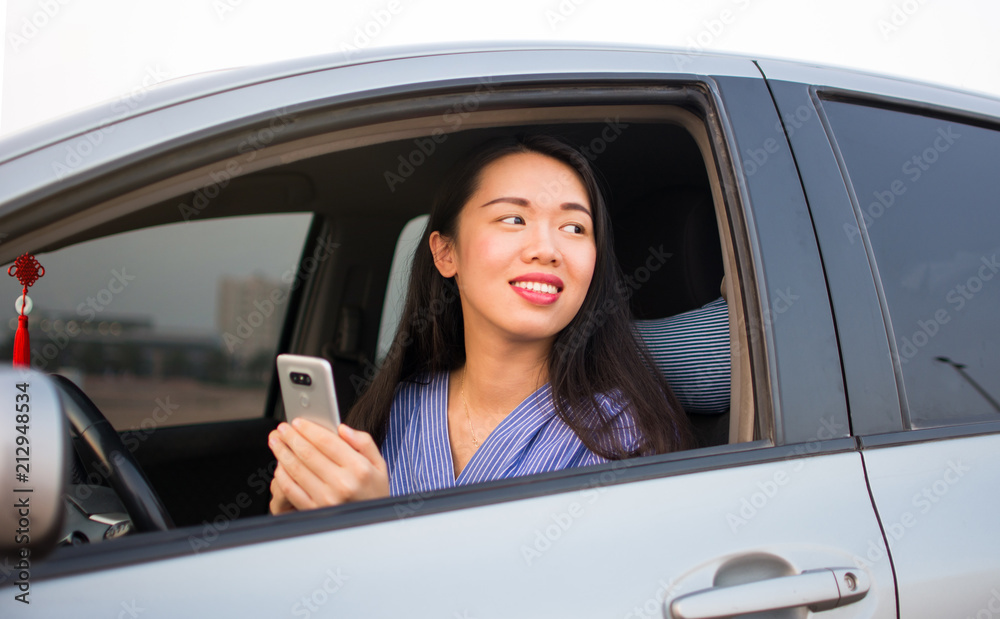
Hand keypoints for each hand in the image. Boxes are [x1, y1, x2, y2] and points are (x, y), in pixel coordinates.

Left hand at [268, 419, 389, 513]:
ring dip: (282, 452)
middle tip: (282, 428)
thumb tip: (342, 429)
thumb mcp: (379, 465)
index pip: (326, 441)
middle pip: (308, 453)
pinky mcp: (314, 510)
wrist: (371, 523)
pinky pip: (291, 489)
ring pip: (296, 469)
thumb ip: (364, 442)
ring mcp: (326, 498)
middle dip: (291, 437)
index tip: (298, 421)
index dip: (308, 429)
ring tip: (276, 442)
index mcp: (359, 468)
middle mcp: (342, 483)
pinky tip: (279, 465)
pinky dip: (282, 475)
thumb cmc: (373, 492)